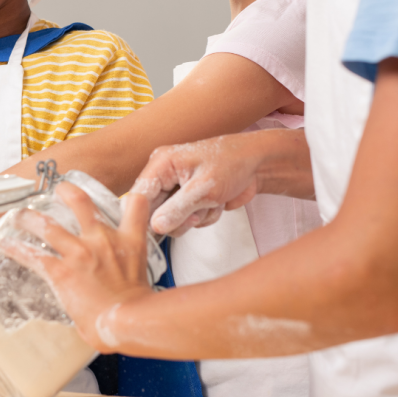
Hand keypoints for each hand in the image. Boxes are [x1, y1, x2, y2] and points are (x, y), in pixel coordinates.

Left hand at [2, 182, 154, 352]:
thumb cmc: (138, 313)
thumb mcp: (141, 279)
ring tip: (18, 216)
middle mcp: (102, 240)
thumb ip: (125, 271)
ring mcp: (80, 253)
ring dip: (29, 219)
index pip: (135, 206)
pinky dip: (17, 249)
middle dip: (65, 192)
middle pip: (81, 202)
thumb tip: (111, 285)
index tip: (117, 198)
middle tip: (57, 191)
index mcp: (128, 242)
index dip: (127, 198)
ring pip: (48, 225)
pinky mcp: (61, 270)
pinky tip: (6, 245)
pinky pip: (33, 256)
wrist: (128, 322)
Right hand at [132, 132, 278, 236]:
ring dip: (195, 218)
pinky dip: (205, 217)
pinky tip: (217, 203)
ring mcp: (177, 190)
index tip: (154, 232)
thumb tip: (155, 226)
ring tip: (211, 203)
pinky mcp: (190, 201)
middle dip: (178, 218)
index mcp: (161, 164)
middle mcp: (165, 176)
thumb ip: (177, 209)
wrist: (258, 164)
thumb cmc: (232, 164)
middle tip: (195, 214)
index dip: (143, 215)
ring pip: (172, 220)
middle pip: (154, 211)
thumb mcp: (204, 188)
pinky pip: (188, 221)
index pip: (139, 195)